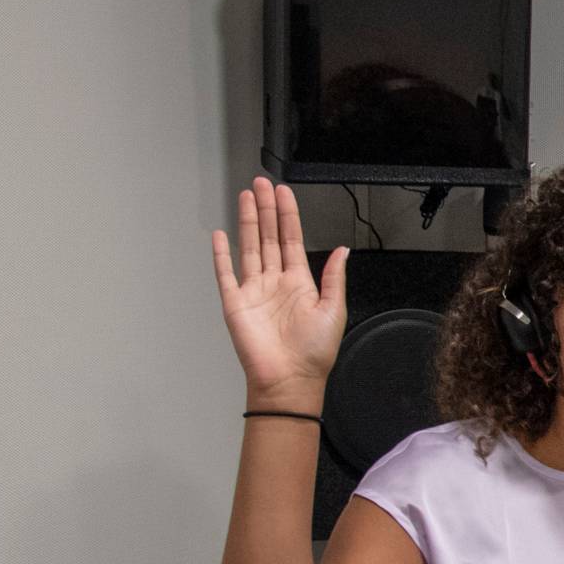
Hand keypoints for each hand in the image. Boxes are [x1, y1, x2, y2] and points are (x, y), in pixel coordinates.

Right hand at [211, 178, 345, 405]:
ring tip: (246, 197)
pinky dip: (222, 254)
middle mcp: (275, 283)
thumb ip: (334, 277)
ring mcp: (254, 291)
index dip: (288, 214)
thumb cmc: (315, 353)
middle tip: (261, 184)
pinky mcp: (235, 303)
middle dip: (266, 209)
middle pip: (269, 236)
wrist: (291, 380)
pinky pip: (226, 273)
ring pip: (250, 247)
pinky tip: (221, 234)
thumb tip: (342, 250)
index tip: (284, 192)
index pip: (291, 239)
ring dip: (248, 222)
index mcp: (299, 283)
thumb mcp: (334, 310)